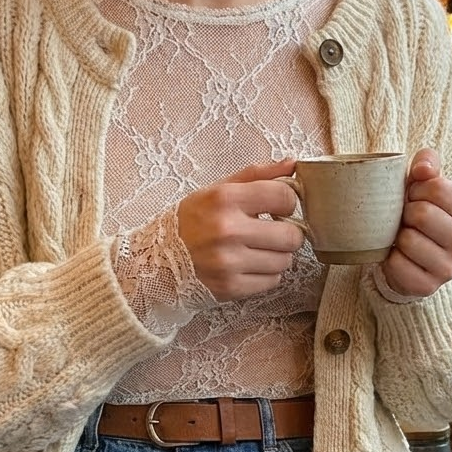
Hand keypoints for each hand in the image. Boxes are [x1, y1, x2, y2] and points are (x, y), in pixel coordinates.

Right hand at [177, 160, 304, 301]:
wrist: (158, 260)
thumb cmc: (193, 222)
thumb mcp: (219, 190)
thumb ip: (257, 175)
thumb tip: (293, 164)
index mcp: (224, 199)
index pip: (284, 197)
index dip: (288, 202)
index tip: (279, 207)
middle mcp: (227, 230)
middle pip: (291, 235)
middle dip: (288, 233)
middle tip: (274, 232)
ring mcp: (229, 262)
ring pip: (284, 261)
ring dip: (277, 255)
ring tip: (259, 250)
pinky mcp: (230, 287)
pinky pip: (272, 281)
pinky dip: (267, 274)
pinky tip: (250, 266)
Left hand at [380, 149, 451, 297]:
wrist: (411, 257)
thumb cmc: (419, 213)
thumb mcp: (424, 184)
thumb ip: (427, 164)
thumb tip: (423, 169)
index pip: (437, 188)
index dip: (415, 189)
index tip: (413, 197)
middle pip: (422, 214)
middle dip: (405, 212)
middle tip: (405, 218)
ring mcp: (449, 269)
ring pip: (408, 241)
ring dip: (397, 236)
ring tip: (403, 237)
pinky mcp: (427, 287)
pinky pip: (397, 265)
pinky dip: (390, 258)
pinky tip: (398, 256)